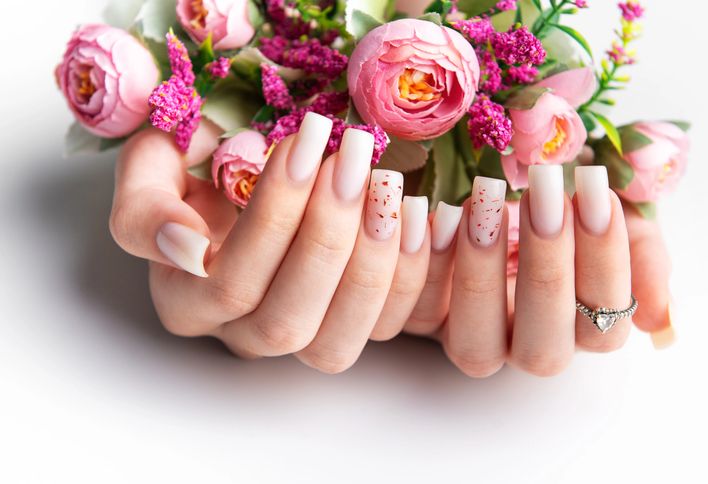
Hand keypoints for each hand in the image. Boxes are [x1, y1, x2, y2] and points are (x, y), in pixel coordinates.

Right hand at [109, 113, 433, 372]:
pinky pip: (383, 330)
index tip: (303, 143)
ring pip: (332, 343)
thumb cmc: (200, 165)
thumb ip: (147, 207)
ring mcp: (295, 340)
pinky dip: (408, 274)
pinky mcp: (348, 330)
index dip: (269, 220)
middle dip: (326, 235)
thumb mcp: (154, 166)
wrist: (246, 174)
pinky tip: (416, 212)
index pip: (224, 283)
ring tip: (385, 182)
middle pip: (283, 320)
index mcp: (184, 297)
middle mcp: (237, 332)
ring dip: (370, 262)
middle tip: (352, 155)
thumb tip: (187, 249)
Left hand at [400, 165, 671, 376]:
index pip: (605, 328)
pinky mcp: (422, 318)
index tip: (597, 196)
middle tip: (545, 197)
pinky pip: (416, 312)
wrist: (498, 182)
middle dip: (547, 271)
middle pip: (544, 349)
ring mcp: (473, 337)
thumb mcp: (610, 213)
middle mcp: (528, 343)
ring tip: (488, 205)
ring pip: (476, 349)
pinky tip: (439, 214)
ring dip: (482, 277)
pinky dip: (427, 265)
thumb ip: (643, 255)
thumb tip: (660, 322)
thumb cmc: (560, 199)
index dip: (605, 268)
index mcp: (581, 326)